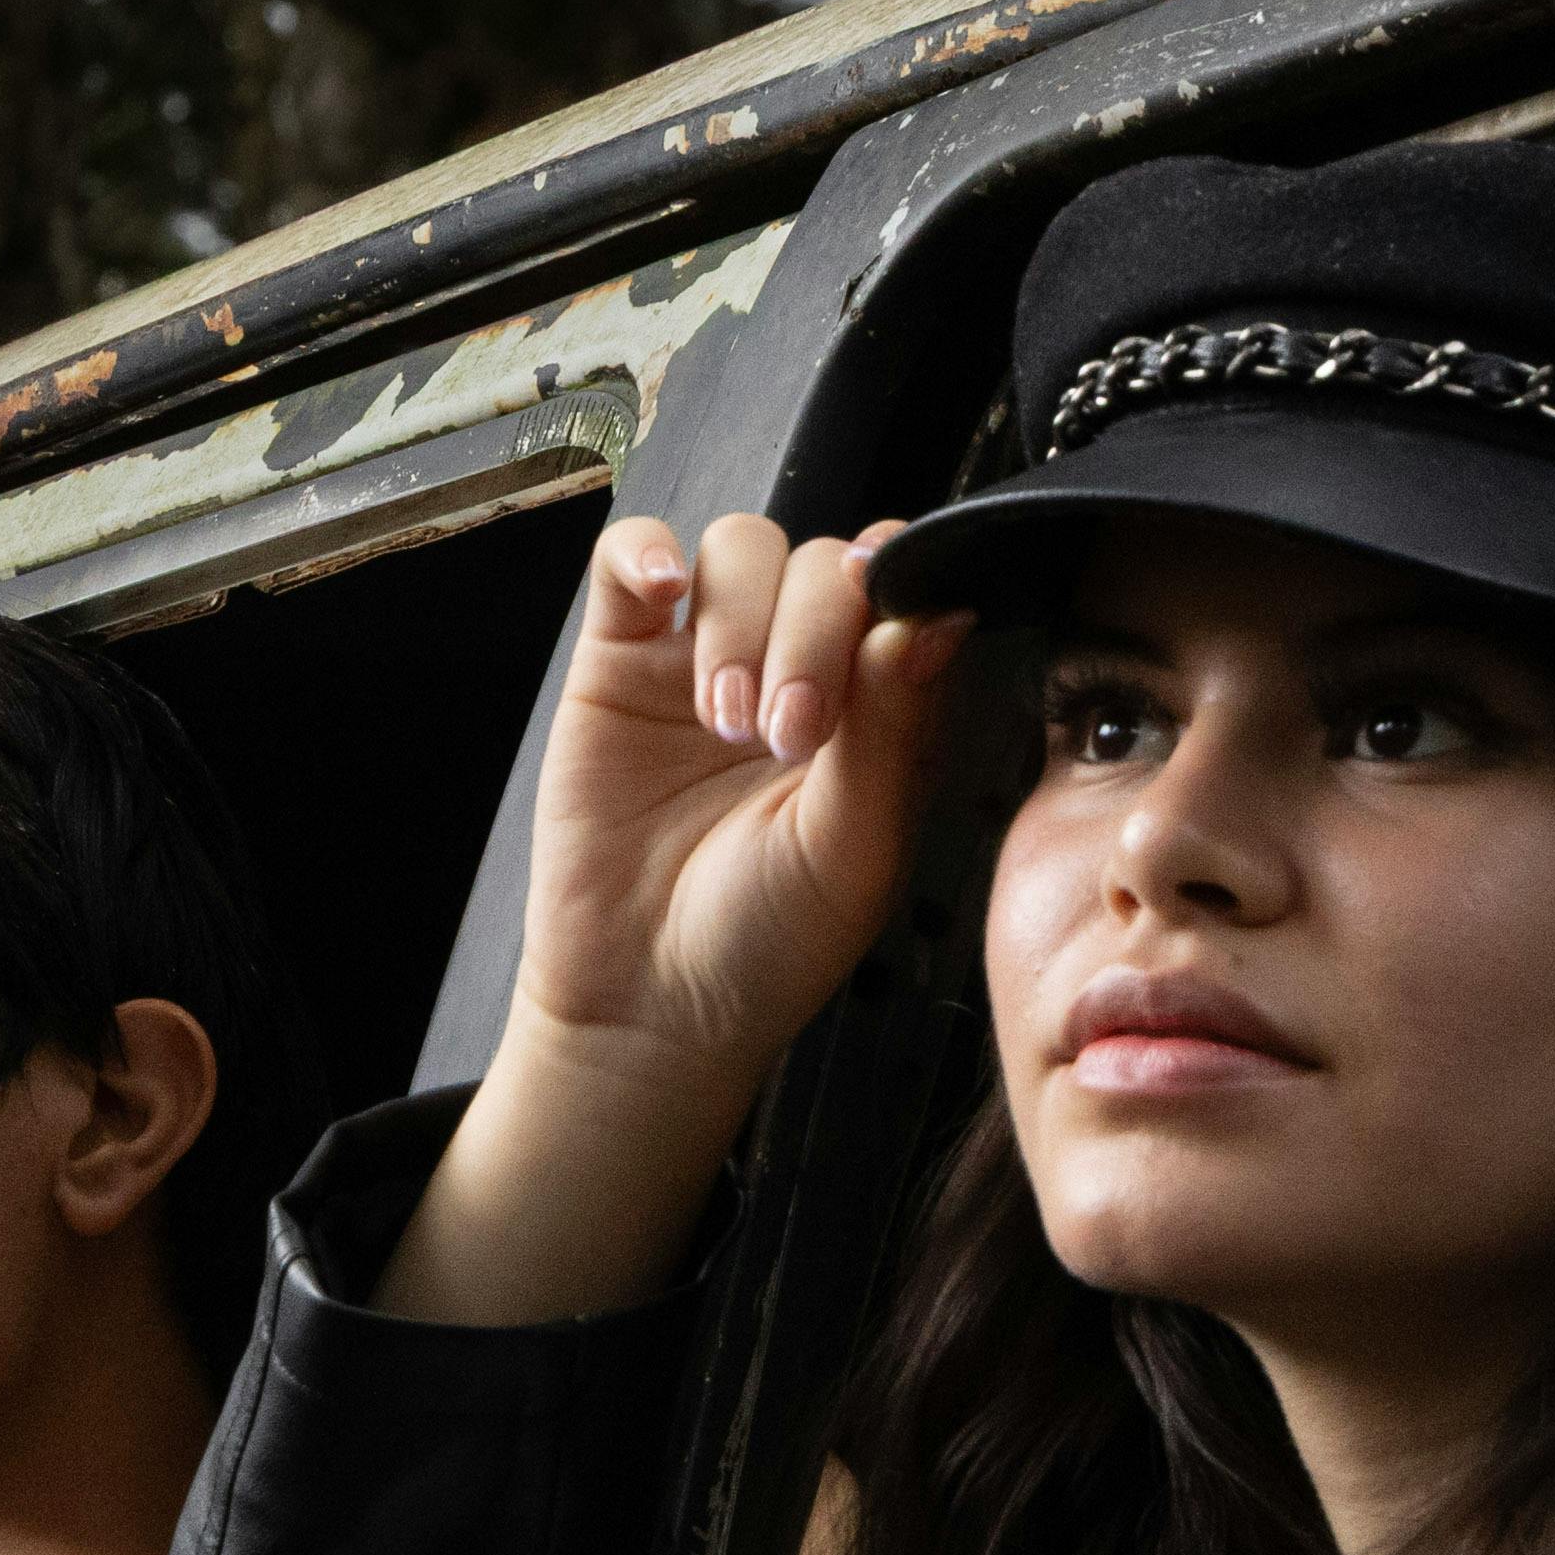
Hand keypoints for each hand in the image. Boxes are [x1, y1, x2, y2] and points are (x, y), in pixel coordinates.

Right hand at [381, 513, 970, 1324]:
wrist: (647, 1005)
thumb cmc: (768, 943)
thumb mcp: (856, 846)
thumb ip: (895, 725)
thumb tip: (936, 615)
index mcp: (880, 707)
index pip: (901, 592)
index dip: (897, 587)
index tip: (884, 625)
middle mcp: (800, 666)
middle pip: (823, 562)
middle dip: (811, 635)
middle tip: (786, 738)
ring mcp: (705, 656)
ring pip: (740, 549)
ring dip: (739, 618)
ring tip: (725, 719)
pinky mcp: (618, 660)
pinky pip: (629, 558)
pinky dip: (647, 552)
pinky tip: (662, 595)